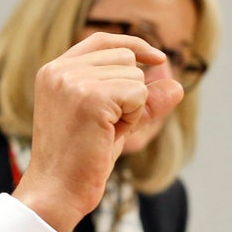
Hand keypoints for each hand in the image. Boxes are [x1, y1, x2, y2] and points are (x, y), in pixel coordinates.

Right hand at [12, 33, 183, 231]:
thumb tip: (178, 85)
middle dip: (130, 90)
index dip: (133, 45)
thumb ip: (141, 101)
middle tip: (107, 125)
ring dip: (132, 106)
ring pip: (134, 75)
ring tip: (103, 132)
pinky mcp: (91, 97)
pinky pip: (138, 94)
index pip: (102, 41)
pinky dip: (134, 116)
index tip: (158, 59)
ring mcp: (73, 81)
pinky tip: (108, 135)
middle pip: (125, 57)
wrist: (56, 190)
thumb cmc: (79, 161)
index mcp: (53, 71)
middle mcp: (59, 70)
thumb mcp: (110, 123)